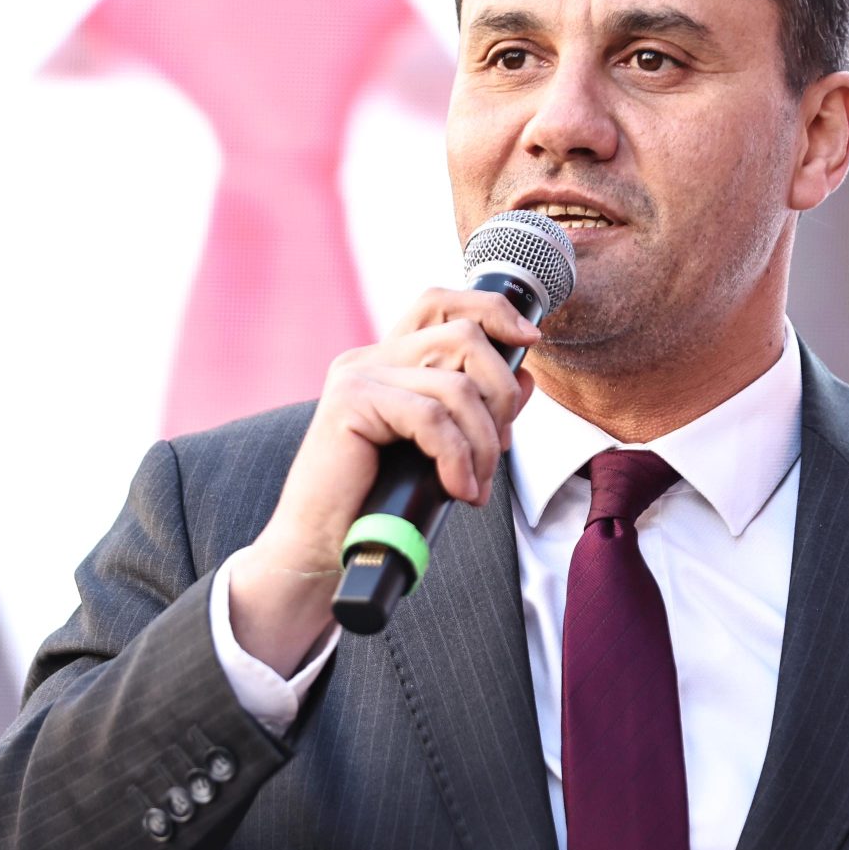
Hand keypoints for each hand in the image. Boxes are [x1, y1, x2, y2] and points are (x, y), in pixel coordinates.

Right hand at [228, 287, 538, 675]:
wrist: (320, 546)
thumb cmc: (378, 503)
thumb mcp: (440, 449)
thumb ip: (476, 410)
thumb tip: (527, 377)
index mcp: (386, 360)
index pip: (440, 304)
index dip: (491, 310)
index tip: (528, 340)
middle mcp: (369, 358)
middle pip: (463, 336)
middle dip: (500, 394)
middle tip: (498, 451)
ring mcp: (357, 376)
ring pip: (457, 385)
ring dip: (482, 442)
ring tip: (475, 485)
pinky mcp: (350, 403)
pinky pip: (432, 418)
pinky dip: (457, 458)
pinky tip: (459, 490)